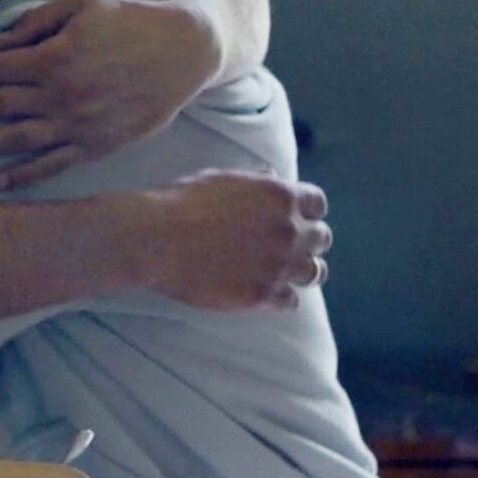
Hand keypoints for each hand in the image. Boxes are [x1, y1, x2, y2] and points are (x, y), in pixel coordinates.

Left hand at [0, 0, 220, 189]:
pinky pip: (54, 164)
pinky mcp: (97, 145)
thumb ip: (36, 22)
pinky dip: (24, 175)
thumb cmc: (128, 21)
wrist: (183, 51)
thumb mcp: (81, 4)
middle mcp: (61, 95)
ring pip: (16, 140)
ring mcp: (78, 124)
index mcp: (54, 57)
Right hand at [122, 171, 330, 310]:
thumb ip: (255, 182)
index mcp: (281, 196)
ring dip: (302, 270)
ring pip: (314, 273)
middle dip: (308, 240)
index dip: (308, 210)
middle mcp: (288, 230)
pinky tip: (268, 293)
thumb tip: (272, 176)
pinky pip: (291, 301)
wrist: (156, 238)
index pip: (317, 204)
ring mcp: (278, 265)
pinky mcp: (262, 296)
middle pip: (321, 239)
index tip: (298, 216)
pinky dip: (282, 297)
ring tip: (286, 272)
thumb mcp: (222, 178)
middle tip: (290, 246)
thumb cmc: (182, 201)